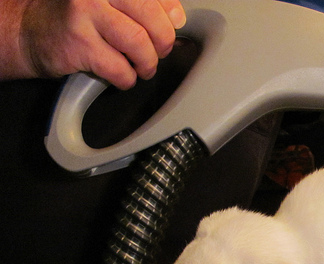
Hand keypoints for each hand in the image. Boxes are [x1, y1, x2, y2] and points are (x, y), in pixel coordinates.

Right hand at [17, 0, 185, 88]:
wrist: (30, 31)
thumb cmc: (77, 18)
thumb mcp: (109, 3)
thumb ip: (142, 7)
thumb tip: (177, 18)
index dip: (170, 16)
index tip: (170, 26)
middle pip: (153, 19)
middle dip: (163, 43)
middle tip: (158, 52)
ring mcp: (86, 15)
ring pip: (140, 45)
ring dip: (147, 64)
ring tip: (141, 67)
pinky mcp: (79, 44)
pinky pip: (121, 70)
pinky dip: (127, 79)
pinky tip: (120, 76)